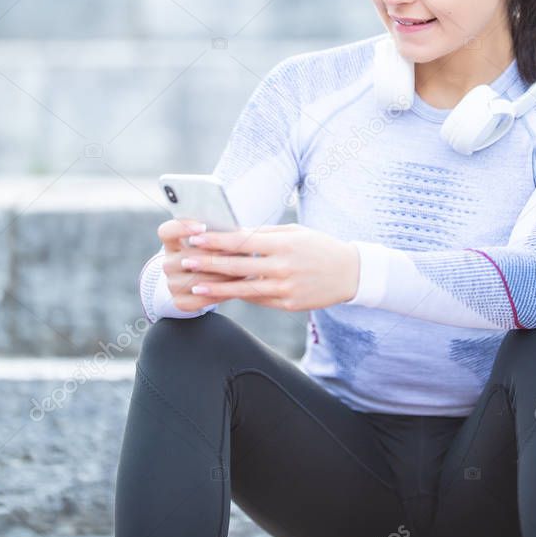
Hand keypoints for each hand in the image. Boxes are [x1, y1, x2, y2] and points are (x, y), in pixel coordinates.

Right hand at [157, 218, 248, 312]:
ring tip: (243, 271)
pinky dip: (219, 294)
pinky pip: (199, 300)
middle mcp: (168, 263)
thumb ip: (221, 234)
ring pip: (197, 280)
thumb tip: (241, 232)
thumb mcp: (213, 242)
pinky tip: (234, 288)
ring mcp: (171, 283)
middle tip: (240, 253)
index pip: (167, 231)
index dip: (182, 227)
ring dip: (222, 277)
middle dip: (216, 256)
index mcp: (173, 243)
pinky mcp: (179, 301)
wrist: (203, 281)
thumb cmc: (214, 254)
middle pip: (188, 257)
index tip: (203, 226)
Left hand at [175, 223, 360, 311]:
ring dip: (217, 288)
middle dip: (208, 263)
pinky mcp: (288, 304)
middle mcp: (283, 267)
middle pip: (237, 266)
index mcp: (283, 244)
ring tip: (195, 286)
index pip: (242, 241)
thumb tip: (233, 234)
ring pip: (243, 289)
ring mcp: (285, 288)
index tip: (195, 238)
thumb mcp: (294, 232)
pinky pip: (258, 300)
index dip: (216, 240)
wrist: (350, 273)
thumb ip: (265, 234)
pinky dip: (239, 296)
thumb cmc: (319, 246)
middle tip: (185, 261)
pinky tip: (222, 294)